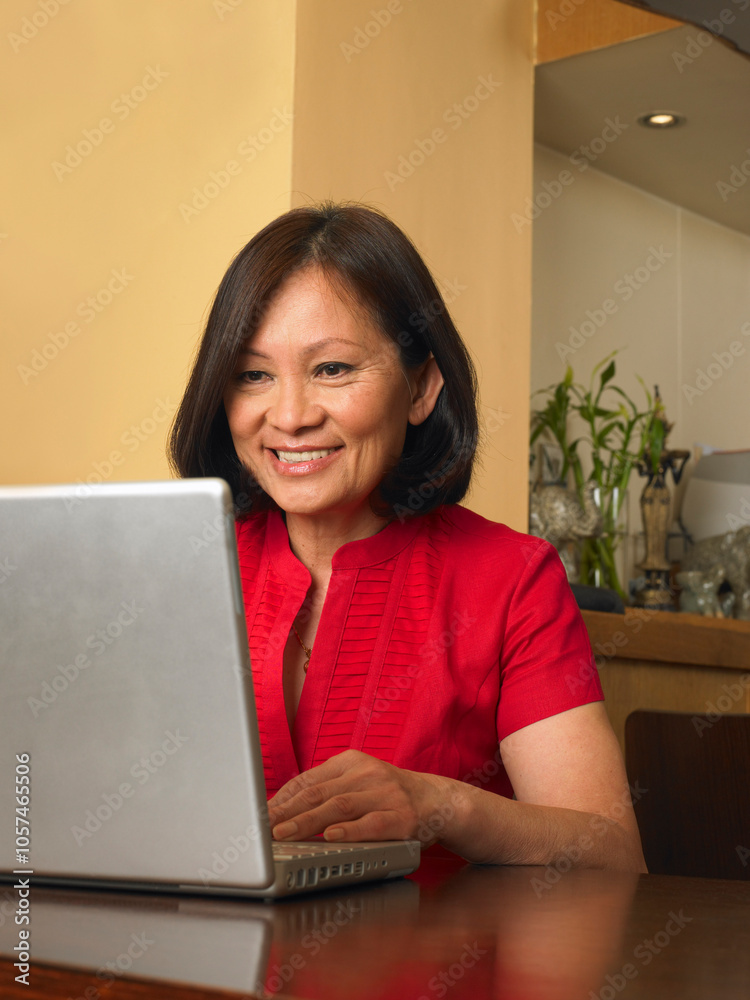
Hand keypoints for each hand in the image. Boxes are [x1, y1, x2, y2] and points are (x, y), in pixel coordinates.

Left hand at [267, 750, 456, 844]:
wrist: (438, 800)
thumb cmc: (388, 795)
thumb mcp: (358, 781)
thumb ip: (327, 790)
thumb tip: (281, 807)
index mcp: (351, 762)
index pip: (309, 779)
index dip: (282, 798)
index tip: (260, 814)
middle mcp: (367, 773)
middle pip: (319, 792)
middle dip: (287, 811)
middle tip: (264, 827)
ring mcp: (386, 794)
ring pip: (340, 807)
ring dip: (307, 822)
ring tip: (284, 835)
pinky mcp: (402, 817)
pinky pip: (371, 824)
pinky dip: (349, 831)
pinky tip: (330, 837)